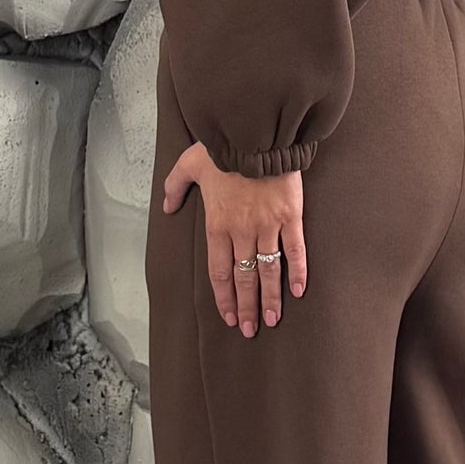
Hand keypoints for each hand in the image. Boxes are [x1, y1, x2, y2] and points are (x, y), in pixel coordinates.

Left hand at [158, 140, 305, 336]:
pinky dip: (297, 271)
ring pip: (268, 271)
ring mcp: (268, 226)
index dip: (224, 297)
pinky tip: (298, 291)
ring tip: (271, 319)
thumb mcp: (189, 163)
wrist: (255, 133)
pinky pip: (295, 250)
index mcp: (217, 224)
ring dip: (269, 298)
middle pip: (244, 278)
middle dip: (246, 307)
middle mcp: (242, 231)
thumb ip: (175, 186)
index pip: (219, 271)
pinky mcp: (290, 216)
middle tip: (249, 330)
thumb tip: (167, 205)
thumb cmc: (223, 147)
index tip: (227, 316)